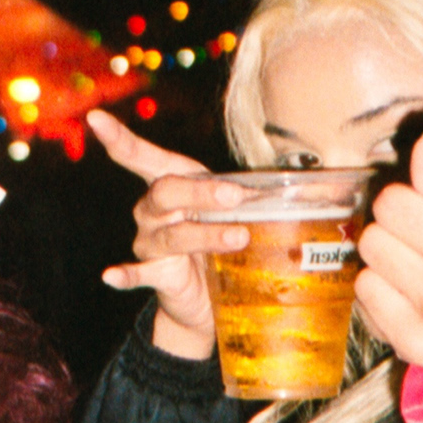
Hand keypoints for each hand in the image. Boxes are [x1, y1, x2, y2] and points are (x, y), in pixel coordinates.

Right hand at [89, 110, 248, 357]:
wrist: (212, 303)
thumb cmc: (226, 245)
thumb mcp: (242, 214)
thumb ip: (264, 196)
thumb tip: (327, 184)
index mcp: (173, 188)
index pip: (143, 158)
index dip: (120, 139)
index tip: (95, 119)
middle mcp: (153, 212)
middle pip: (165, 191)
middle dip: (200, 191)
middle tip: (236, 197)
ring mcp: (150, 244)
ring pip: (170, 232)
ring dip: (204, 233)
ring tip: (238, 236)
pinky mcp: (155, 276)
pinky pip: (138, 274)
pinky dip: (126, 274)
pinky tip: (113, 274)